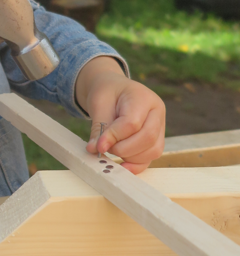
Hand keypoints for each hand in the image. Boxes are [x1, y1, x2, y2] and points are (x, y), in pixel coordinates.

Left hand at [76, 57, 165, 173]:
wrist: (115, 90)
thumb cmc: (107, 94)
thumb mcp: (99, 104)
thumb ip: (99, 127)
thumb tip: (95, 149)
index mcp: (144, 97)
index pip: (132, 123)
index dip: (114, 137)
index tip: (98, 145)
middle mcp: (157, 112)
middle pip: (148, 137)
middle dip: (123, 149)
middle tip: (105, 148)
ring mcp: (160, 127)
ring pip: (153, 150)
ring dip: (130, 157)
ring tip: (112, 149)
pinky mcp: (156, 140)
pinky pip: (151, 157)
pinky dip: (136, 165)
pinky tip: (122, 166)